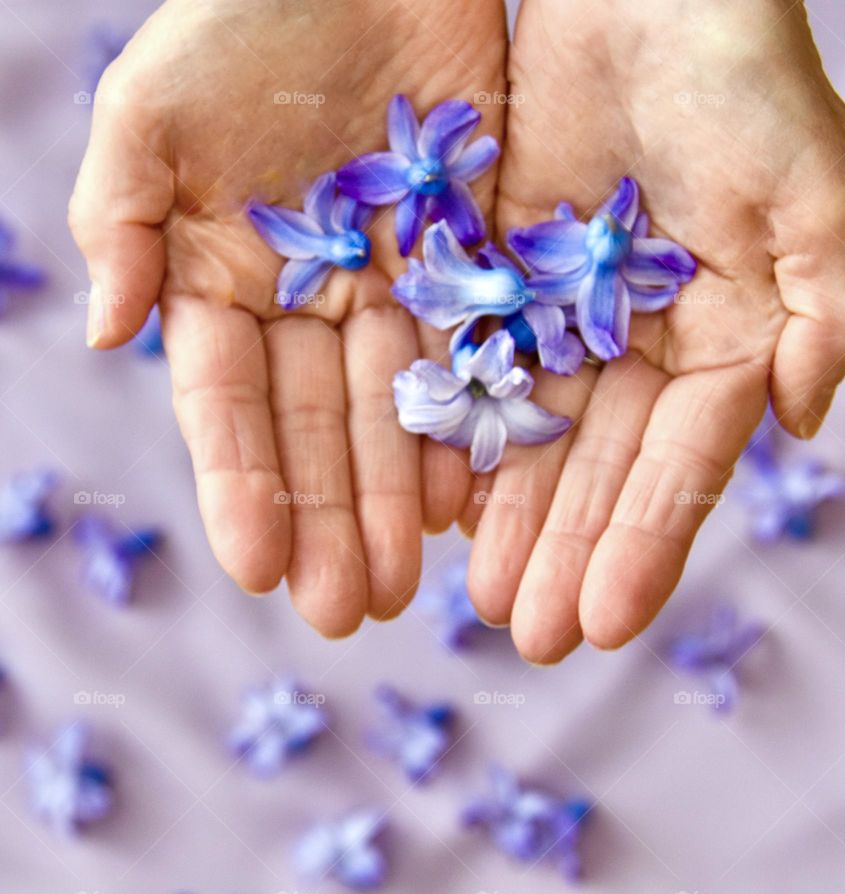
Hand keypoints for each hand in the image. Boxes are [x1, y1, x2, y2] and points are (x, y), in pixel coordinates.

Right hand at [69, 0, 506, 633]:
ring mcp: (390, 291)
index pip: (229, 403)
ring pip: (395, 414)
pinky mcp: (467, 266)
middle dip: (329, 519)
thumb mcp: (157, 111)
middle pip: (319, 429)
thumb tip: (102, 334)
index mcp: (224, 280)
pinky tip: (469, 500)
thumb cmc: (246, 18)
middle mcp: (308, 303)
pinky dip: (467, 428)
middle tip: (345, 610)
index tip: (257, 566)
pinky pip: (470, 359)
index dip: (240, 485)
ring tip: (407, 582)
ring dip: (398, 500)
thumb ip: (122, 219)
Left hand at [453, 0, 844, 661]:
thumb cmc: (738, 70)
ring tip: (477, 595)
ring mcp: (565, 313)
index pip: (682, 461)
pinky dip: (459, 436)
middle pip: (600, 466)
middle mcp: (641, 340)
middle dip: (568, 552)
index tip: (604, 623)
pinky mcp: (500, 277)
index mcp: (723, 335)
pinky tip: (439, 505)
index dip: (647, 542)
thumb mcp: (815, 184)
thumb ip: (828, 306)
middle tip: (526, 635)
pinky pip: (475, 369)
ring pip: (533, 434)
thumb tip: (806, 420)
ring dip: (510, 518)